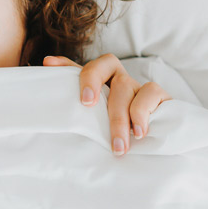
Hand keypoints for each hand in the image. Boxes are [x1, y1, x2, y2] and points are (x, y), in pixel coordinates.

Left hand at [43, 54, 171, 155]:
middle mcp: (119, 79)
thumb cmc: (114, 130)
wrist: (157, 142)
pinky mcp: (160, 96)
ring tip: (117, 146)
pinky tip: (138, 133)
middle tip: (86, 105)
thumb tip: (47, 62)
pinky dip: (142, 112)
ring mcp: (140, 86)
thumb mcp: (91, 118)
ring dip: (119, 117)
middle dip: (93, 84)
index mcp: (101, 81)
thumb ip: (71, 95)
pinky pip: (151, 92)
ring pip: (126, 85)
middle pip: (107, 67)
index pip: (88, 64)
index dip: (76, 68)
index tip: (72, 87)